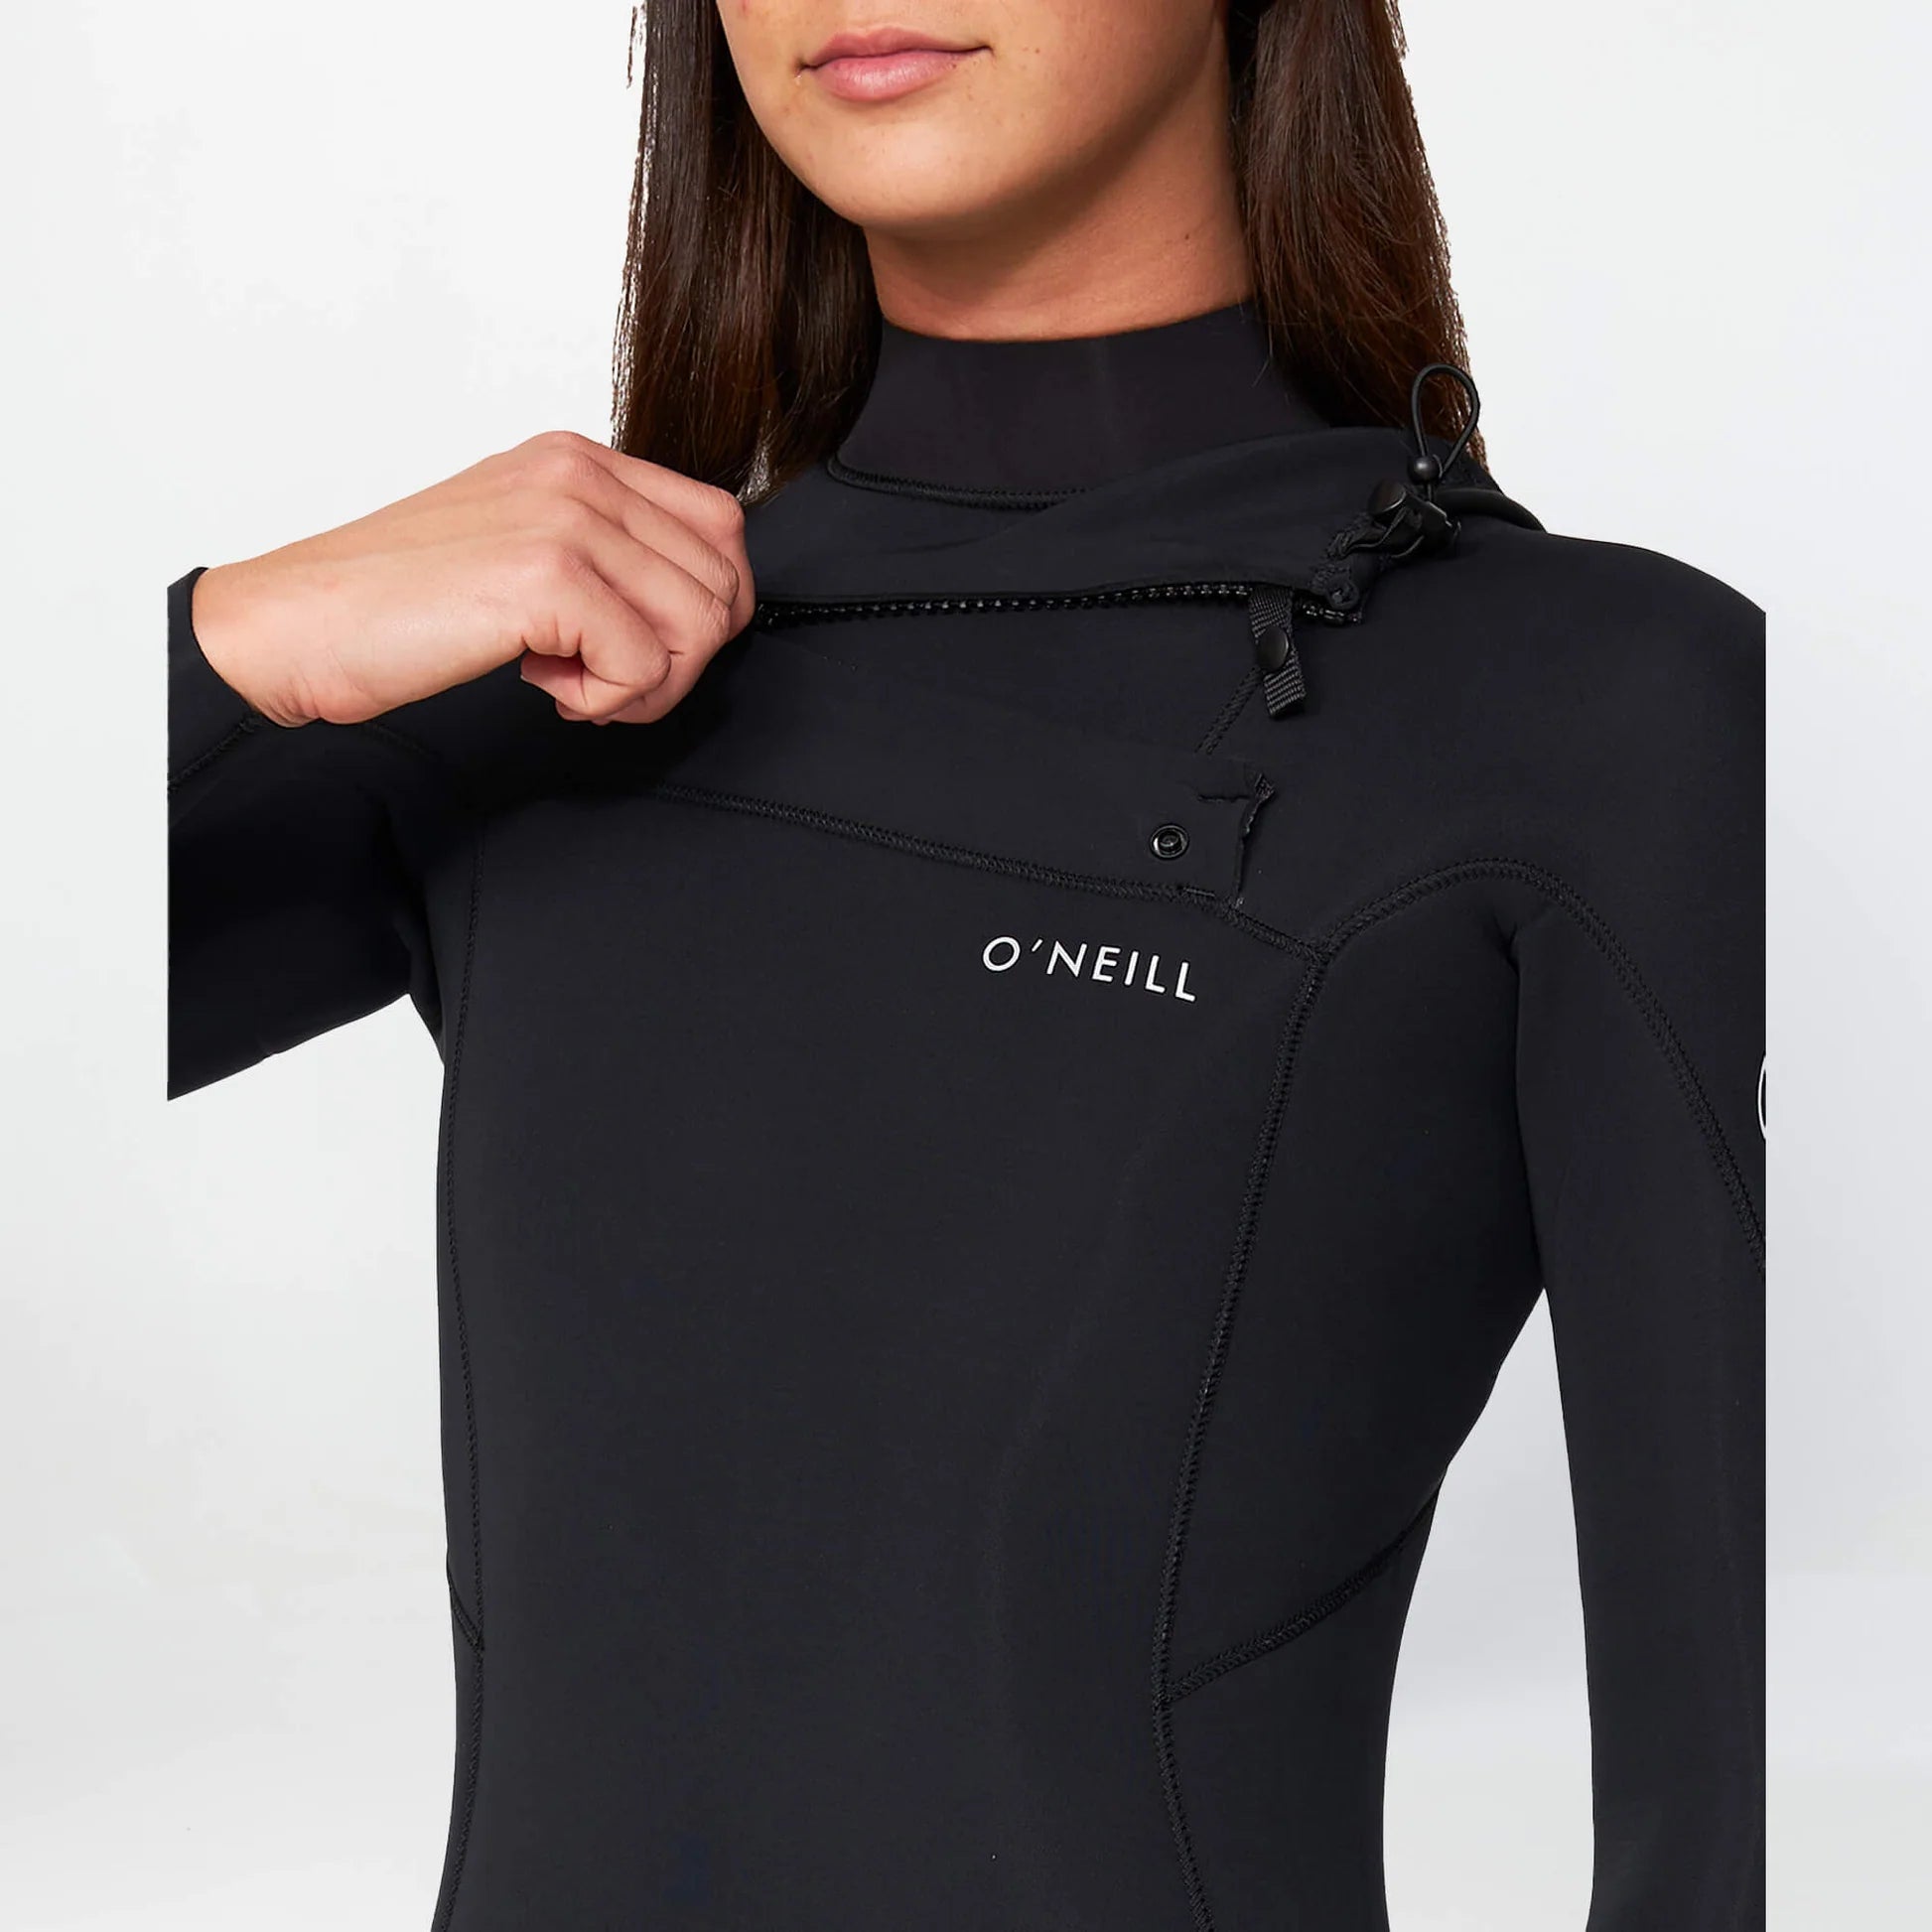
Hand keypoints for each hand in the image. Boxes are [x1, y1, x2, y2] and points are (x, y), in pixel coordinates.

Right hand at [189, 429, 756, 728]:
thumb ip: (601, 554)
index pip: (720, 527)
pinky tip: (545, 693)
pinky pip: (647, 666)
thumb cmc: (393, 605)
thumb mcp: (515, 549)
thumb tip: (690, 608)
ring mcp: (565, 518)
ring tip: (575, 690)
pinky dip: (607, 702)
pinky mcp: (549, 577)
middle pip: (723, 580)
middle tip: (608, 684)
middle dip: (683, 659)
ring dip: (648, 685)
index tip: (643, 650)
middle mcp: (579, 473)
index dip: (705, 609)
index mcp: (577, 460)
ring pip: (699, 625)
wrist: (292, 626)